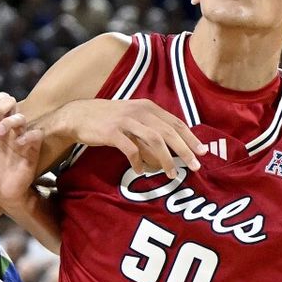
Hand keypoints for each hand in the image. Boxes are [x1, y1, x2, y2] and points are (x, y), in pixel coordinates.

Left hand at [0, 101, 42, 211]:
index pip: (0, 101)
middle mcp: (9, 130)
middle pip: (12, 104)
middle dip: (1, 106)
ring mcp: (20, 139)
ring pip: (22, 118)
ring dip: (9, 121)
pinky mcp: (31, 151)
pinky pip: (36, 135)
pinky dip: (28, 136)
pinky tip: (18, 144)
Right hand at [54, 99, 205, 177]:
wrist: (79, 116)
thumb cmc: (109, 119)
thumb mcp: (134, 116)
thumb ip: (152, 127)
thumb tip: (172, 146)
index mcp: (148, 107)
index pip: (176, 122)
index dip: (191, 138)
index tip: (202, 152)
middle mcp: (140, 111)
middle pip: (169, 132)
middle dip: (185, 150)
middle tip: (195, 166)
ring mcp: (126, 121)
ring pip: (154, 141)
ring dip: (165, 159)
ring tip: (171, 174)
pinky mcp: (112, 132)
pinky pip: (130, 149)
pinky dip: (138, 162)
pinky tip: (140, 170)